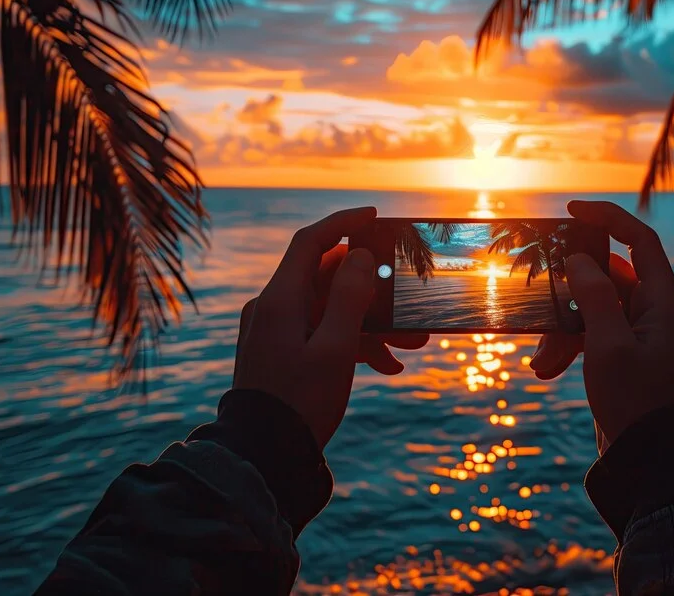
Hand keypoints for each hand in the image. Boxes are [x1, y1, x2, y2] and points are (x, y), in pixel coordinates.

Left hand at [233, 208, 427, 447]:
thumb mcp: (335, 349)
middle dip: (372, 290)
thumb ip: (348, 296)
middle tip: (408, 298)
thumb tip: (358, 255)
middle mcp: (272, 309)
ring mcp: (275, 332)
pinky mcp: (281, 353)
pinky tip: (385, 365)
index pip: (310, 242)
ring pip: (330, 311)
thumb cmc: (300, 403)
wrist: (263, 458)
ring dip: (370, 324)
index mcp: (280, 300)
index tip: (373, 216)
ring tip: (410, 345)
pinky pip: (321, 334)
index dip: (342, 222)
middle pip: (327, 279)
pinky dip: (351, 343)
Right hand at [529, 200, 673, 445]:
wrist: (648, 459)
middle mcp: (655, 311)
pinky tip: (547, 368)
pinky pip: (591, 332)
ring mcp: (639, 333)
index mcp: (664, 302)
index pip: (640, 241)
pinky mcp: (623, 353)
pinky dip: (568, 345)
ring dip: (563, 328)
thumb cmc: (634, 401)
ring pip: (592, 308)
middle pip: (607, 277)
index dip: (609, 218)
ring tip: (543, 359)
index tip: (573, 210)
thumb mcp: (608, 345)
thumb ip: (595, 295)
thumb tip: (579, 259)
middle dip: (571, 291)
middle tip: (541, 290)